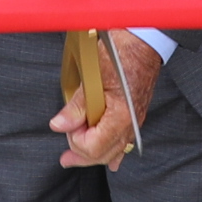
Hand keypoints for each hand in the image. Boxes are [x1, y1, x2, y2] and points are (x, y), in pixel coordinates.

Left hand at [53, 31, 156, 169]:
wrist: (142, 41)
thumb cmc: (120, 53)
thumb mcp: (91, 79)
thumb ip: (75, 107)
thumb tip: (59, 125)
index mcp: (121, 117)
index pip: (93, 147)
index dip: (75, 141)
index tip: (66, 127)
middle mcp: (130, 123)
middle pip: (103, 155)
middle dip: (81, 155)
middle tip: (64, 158)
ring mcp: (134, 121)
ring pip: (114, 151)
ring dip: (94, 155)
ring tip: (77, 158)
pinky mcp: (134, 115)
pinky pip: (125, 142)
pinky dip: (114, 151)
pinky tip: (112, 161)